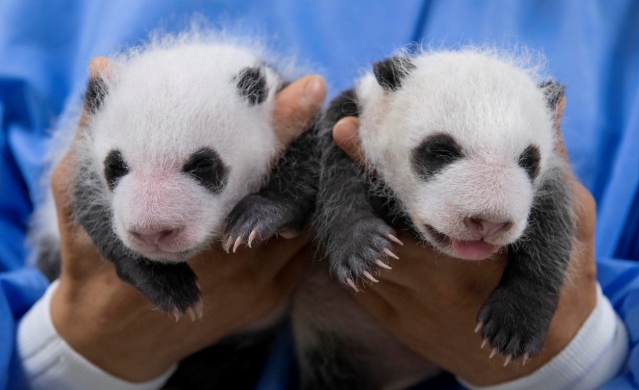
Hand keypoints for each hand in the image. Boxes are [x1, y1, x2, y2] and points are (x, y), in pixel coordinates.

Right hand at [50, 58, 325, 381]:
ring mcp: (260, 284)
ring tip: (297, 153)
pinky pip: (303, 255)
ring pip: (303, 225)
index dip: (283, 129)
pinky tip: (289, 198)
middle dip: (298, 157)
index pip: (258, 173)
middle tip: (300, 115)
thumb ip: (95, 137)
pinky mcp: (270, 299)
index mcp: (198, 234)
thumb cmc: (92, 266)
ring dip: (302, 190)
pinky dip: (300, 224)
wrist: (114, 338)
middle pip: (293, 197)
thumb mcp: (81, 200)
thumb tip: (105, 71)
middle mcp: (239, 263)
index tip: (306, 92)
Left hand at [332, 115, 596, 385]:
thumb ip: (552, 166)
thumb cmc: (563, 287)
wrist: (542, 357)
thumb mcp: (569, 223)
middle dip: (349, 183)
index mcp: (466, 260)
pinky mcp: (392, 318)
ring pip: (357, 251)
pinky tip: (361, 219)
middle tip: (343, 141)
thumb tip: (550, 98)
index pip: (406, 204)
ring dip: (348, 212)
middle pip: (367, 226)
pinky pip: (357, 278)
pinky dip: (355, 244)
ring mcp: (404, 306)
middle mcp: (426, 285)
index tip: (347, 131)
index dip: (371, 167)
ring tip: (346, 173)